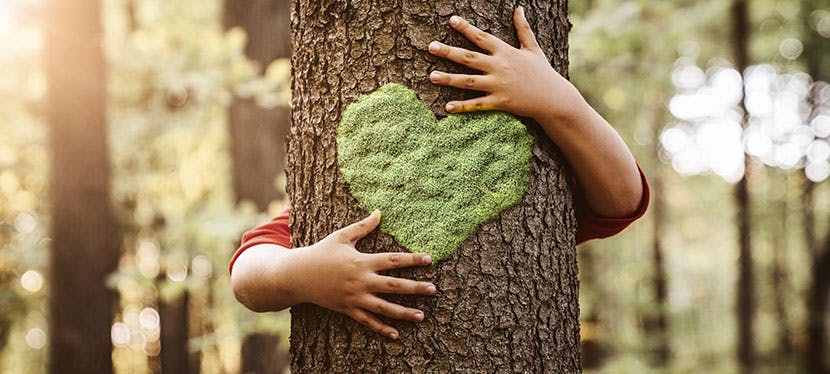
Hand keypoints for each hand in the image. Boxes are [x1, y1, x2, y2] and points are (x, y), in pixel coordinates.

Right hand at [302, 210, 435, 339]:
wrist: (297, 275)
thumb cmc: (321, 253)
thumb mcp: (341, 237)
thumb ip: (363, 227)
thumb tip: (379, 212)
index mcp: (362, 261)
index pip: (393, 260)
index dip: (412, 259)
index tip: (429, 259)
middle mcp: (361, 281)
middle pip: (393, 285)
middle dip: (415, 288)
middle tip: (433, 290)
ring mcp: (354, 297)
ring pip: (383, 307)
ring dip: (403, 312)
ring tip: (421, 316)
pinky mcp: (347, 309)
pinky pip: (367, 321)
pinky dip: (381, 328)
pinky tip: (396, 334)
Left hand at [428, 7, 583, 120]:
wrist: (554, 99)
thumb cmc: (542, 72)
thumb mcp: (533, 48)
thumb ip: (523, 29)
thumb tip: (519, 8)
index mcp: (506, 52)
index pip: (482, 37)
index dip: (466, 28)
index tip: (451, 20)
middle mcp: (500, 67)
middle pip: (469, 58)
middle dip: (448, 51)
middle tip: (430, 46)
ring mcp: (499, 85)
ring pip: (469, 82)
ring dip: (449, 79)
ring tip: (431, 76)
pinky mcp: (500, 103)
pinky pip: (478, 104)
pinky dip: (463, 106)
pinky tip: (447, 107)